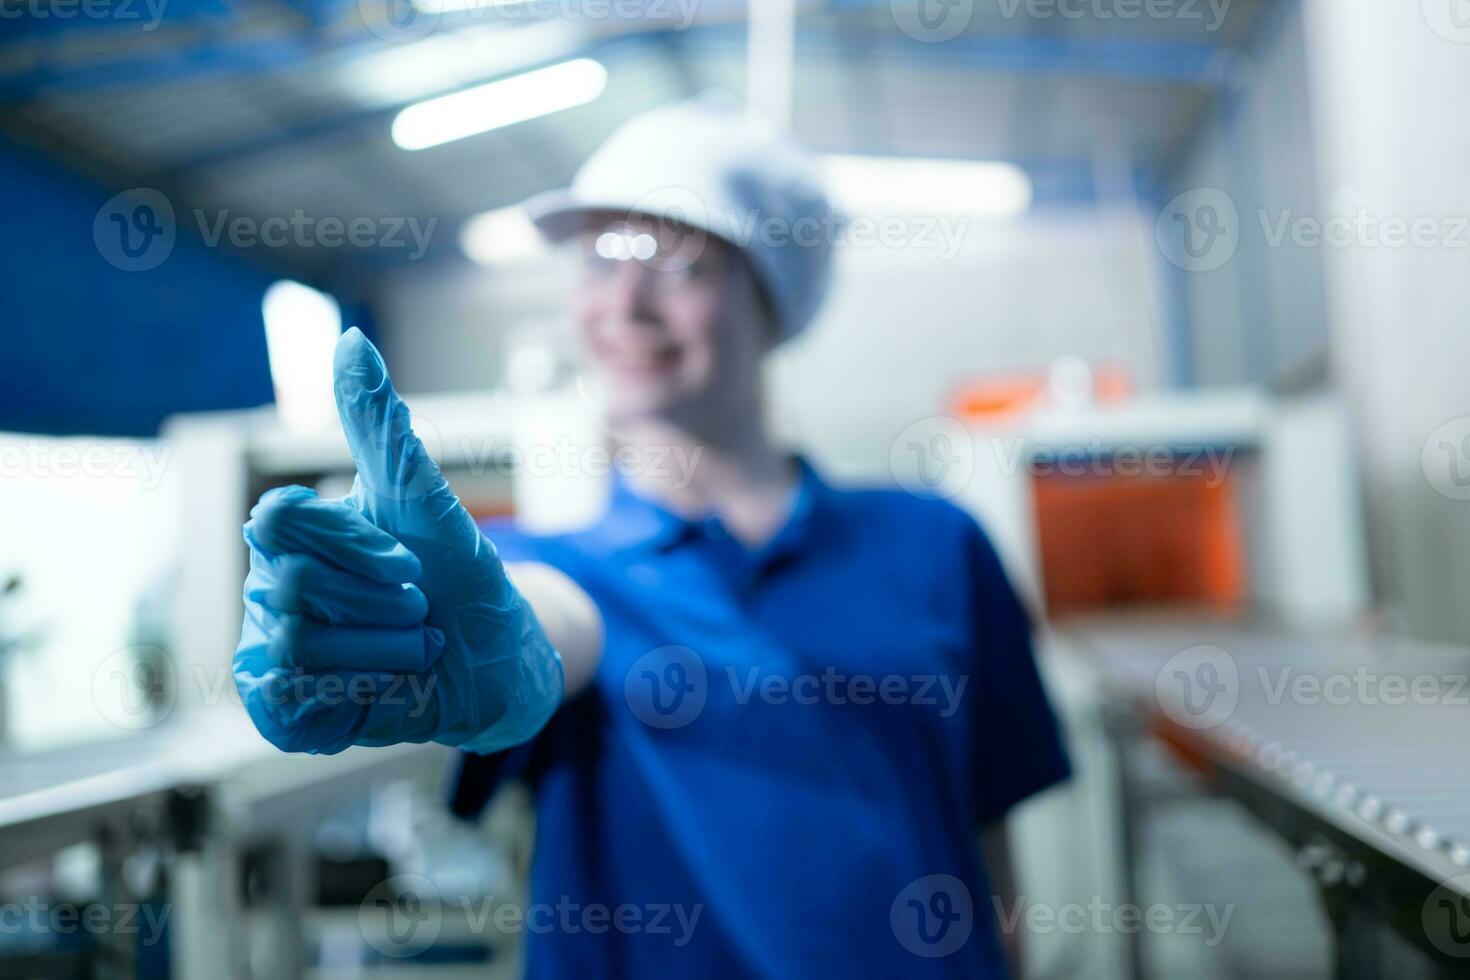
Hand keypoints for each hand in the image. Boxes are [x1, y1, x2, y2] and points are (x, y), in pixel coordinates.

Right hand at [233, 328, 563, 754]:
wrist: (497, 659)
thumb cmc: (458, 573)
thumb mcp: (424, 498)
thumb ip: (379, 425)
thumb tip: (350, 338)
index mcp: (295, 535)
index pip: (281, 517)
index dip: (353, 544)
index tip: (409, 561)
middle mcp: (270, 587)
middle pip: (291, 583)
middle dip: (381, 600)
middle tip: (421, 609)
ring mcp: (270, 649)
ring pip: (298, 644)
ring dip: (385, 648)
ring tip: (416, 648)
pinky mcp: (283, 710)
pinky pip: (293, 699)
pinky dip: (363, 690)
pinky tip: (391, 685)